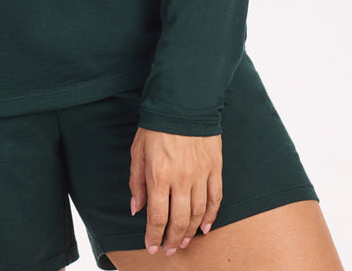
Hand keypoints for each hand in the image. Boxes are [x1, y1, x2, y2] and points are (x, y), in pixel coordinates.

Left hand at [129, 127, 221, 255]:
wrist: (183, 101)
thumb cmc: (157, 125)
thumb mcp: (138, 150)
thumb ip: (137, 181)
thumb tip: (136, 208)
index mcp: (159, 174)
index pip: (157, 216)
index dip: (153, 236)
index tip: (151, 246)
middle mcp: (181, 178)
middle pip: (179, 220)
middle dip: (172, 239)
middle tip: (168, 250)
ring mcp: (200, 174)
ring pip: (198, 213)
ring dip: (191, 232)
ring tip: (183, 242)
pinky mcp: (215, 168)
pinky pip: (215, 198)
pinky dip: (211, 216)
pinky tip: (206, 227)